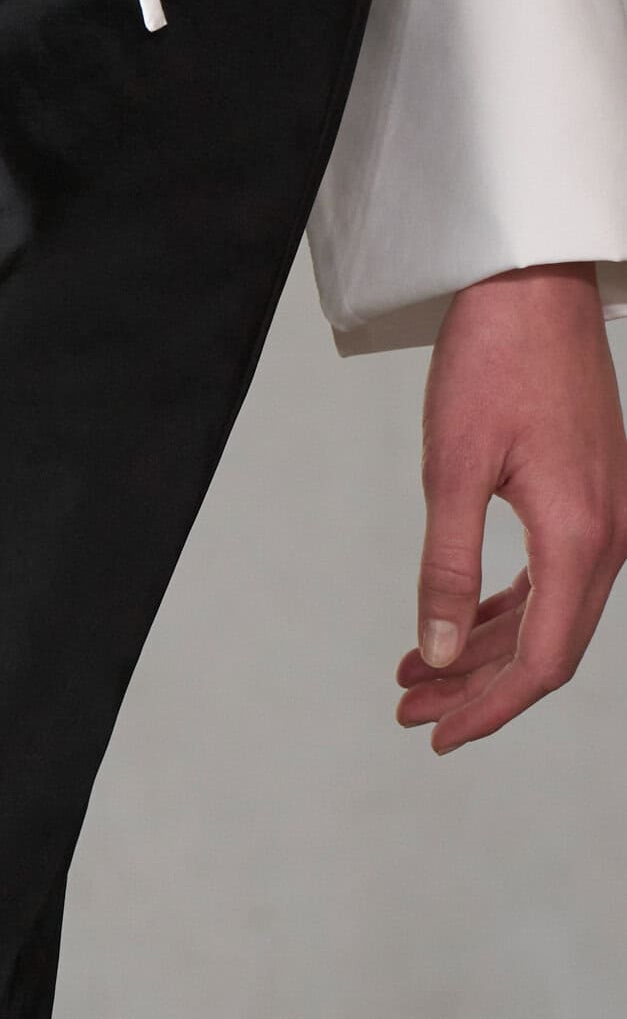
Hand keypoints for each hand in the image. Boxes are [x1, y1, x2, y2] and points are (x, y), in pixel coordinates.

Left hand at [398, 263, 626, 752]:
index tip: (438, 735)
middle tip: (410, 712)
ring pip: (546, 615)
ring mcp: (604, 515)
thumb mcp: (452, 470)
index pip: (542, 661)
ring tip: (415, 675)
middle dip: (478, 689)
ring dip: (483, 652)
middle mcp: (608, 534)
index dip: (490, 709)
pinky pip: (549, 577)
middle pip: (547, 647)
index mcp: (580, 536)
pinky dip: (501, 609)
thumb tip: (437, 653)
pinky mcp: (588, 496)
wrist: (533, 283)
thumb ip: (446, 569)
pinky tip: (456, 627)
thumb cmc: (495, 360)